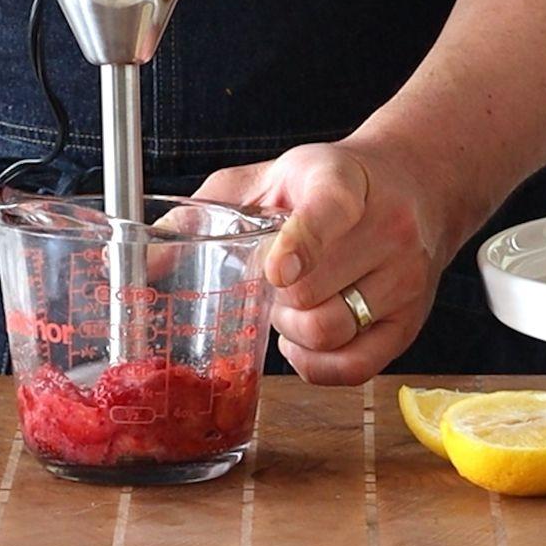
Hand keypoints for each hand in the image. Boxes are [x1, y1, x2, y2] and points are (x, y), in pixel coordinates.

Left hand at [194, 141, 449, 384]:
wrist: (412, 185)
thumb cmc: (323, 185)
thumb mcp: (265, 178)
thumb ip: (202, 213)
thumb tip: (132, 262)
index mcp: (343, 183)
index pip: (328, 213)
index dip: (300, 245)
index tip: (275, 269)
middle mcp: (387, 228)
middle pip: (311, 291)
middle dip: (271, 296)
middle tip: (268, 280)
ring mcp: (405, 278)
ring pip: (330, 331)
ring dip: (291, 329)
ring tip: (289, 304)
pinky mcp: (411, 321)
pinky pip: (355, 367)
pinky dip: (316, 364)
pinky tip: (303, 339)